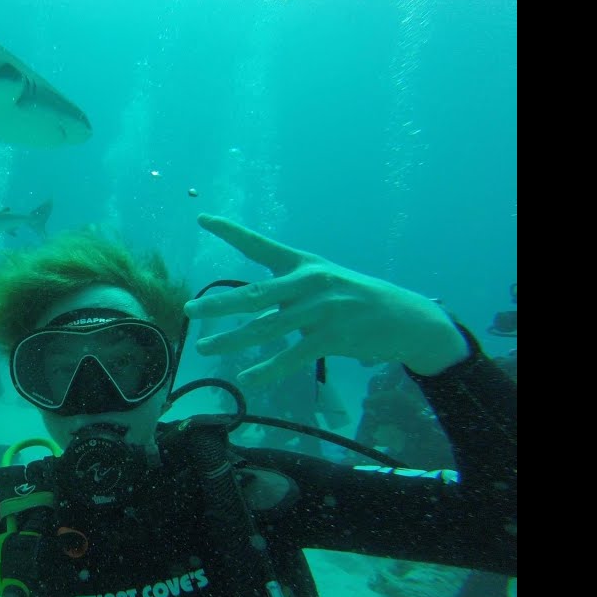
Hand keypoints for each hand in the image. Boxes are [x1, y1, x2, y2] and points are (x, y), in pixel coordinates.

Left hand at [183, 214, 467, 384]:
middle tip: (190, 309)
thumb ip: (289, 291)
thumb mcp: (324, 282)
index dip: (231, 231)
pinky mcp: (334, 336)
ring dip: (232, 341)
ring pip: (266, 328)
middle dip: (219, 303)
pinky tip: (248, 378)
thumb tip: (252, 307)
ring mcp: (322, 309)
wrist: (407, 318)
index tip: (202, 218)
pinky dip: (267, 370)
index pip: (260, 245)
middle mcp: (311, 281)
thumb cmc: (356, 300)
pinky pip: (292, 356)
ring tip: (205, 348)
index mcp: (304, 263)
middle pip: (255, 294)